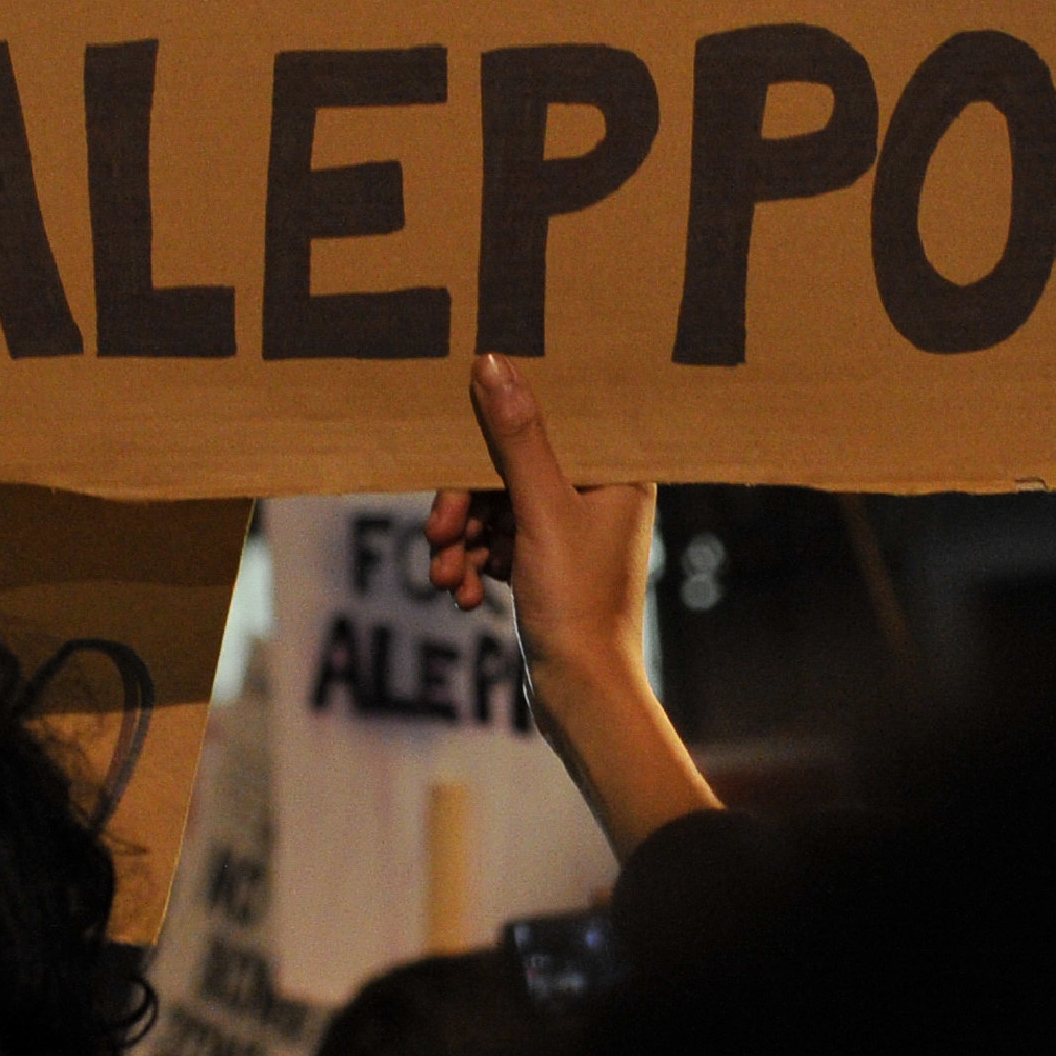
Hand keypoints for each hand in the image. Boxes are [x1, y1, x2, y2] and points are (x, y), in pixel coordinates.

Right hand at [425, 355, 655, 688]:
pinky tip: (464, 596)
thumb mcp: (541, 511)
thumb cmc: (579, 603)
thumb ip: (516, 436)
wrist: (582, 694)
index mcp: (616, 470)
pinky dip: (473, 563)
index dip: (492, 431)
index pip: (544, 421)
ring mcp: (570, 531)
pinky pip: (494, 543)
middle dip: (465, 504)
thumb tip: (492, 361)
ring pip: (493, 508)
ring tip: (448, 578)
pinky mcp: (545, 564)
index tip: (452, 441)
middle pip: (508, 468)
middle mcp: (598, 493)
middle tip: (439, 532)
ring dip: (462, 539)